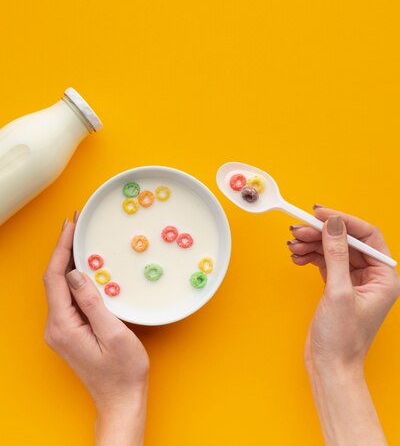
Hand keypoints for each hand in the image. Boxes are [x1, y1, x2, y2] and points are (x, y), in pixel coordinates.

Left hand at [43, 213, 148, 445]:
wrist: (120, 399)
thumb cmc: (122, 371)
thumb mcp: (113, 334)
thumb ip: (92, 303)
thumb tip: (76, 274)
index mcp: (63, 325)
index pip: (54, 278)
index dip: (61, 248)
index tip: (70, 225)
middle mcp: (56, 327)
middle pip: (53, 279)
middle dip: (63, 249)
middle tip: (76, 224)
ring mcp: (62, 330)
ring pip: (59, 287)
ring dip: (68, 261)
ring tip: (80, 238)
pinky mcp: (70, 331)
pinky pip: (67, 297)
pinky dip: (74, 276)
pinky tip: (85, 266)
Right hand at [287, 207, 399, 445]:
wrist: (330, 368)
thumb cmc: (342, 339)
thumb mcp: (338, 292)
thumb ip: (336, 254)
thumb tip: (334, 224)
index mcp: (384, 277)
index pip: (367, 236)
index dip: (343, 221)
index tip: (320, 214)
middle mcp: (373, 277)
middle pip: (346, 241)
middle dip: (321, 233)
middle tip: (298, 229)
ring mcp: (355, 281)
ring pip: (333, 249)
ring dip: (312, 244)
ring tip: (293, 245)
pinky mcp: (338, 286)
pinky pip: (325, 261)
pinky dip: (310, 256)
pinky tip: (297, 256)